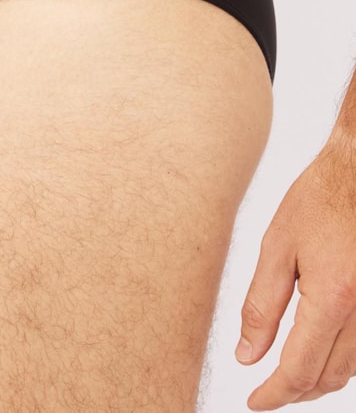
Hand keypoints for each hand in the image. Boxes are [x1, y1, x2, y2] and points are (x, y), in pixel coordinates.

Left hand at [235, 127, 355, 409]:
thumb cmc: (319, 199)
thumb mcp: (278, 247)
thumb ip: (262, 305)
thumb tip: (248, 353)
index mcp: (332, 297)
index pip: (299, 369)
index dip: (273, 393)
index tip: (255, 402)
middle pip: (328, 377)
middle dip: (295, 391)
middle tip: (266, 390)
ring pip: (351, 369)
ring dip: (319, 379)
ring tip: (288, 376)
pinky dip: (341, 360)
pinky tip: (319, 349)